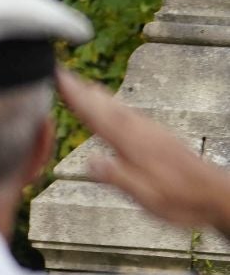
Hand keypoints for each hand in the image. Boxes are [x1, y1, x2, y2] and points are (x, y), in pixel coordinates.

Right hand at [59, 69, 229, 235]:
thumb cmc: (182, 199)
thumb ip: (118, 177)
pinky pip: (131, 116)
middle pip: (107, 107)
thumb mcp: (146, 196)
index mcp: (134, 145)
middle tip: (63, 74)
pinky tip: (115, 109)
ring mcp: (152, 133)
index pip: (98, 117)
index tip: (59, 79)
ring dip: (99, 97)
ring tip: (83, 86)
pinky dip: (117, 107)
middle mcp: (142, 133)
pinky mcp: (160, 138)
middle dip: (83, 91)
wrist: (216, 195)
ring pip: (120, 109)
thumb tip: (91, 162)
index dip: (77, 98)